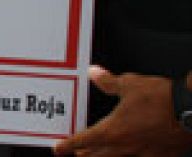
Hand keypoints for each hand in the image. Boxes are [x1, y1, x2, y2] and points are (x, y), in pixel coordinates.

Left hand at [54, 66, 191, 155]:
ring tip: (98, 155)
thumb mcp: (130, 84)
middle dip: (84, 155)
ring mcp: (143, 154)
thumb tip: (96, 74)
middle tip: (77, 154)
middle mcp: (125, 147)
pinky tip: (133, 154)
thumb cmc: (163, 99)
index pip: (83, 140)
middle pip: (97, 156)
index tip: (59, 149)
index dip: (68, 145)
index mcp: (113, 130)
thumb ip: (109, 82)